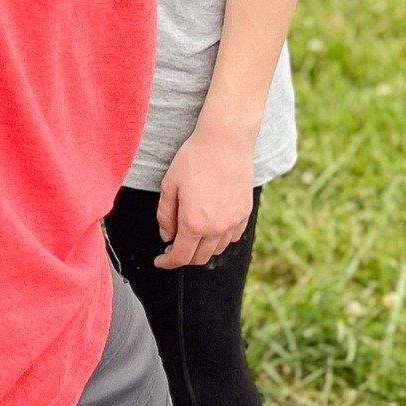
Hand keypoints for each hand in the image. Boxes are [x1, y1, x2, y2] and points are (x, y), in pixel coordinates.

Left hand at [155, 126, 256, 268]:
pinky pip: (232, 237)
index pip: (181, 256)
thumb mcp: (169, 184)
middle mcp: (216, 228)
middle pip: (200, 258)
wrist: (225, 142)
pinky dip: (220, 240)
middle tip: (172, 249)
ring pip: (217, 250)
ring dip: (202, 249)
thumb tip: (166, 235)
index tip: (160, 261)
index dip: (168, 263)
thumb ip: (165, 214)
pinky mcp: (244, 213)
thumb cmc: (194, 159)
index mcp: (194, 223)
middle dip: (184, 258)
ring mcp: (233, 222)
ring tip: (191, 236)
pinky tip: (211, 228)